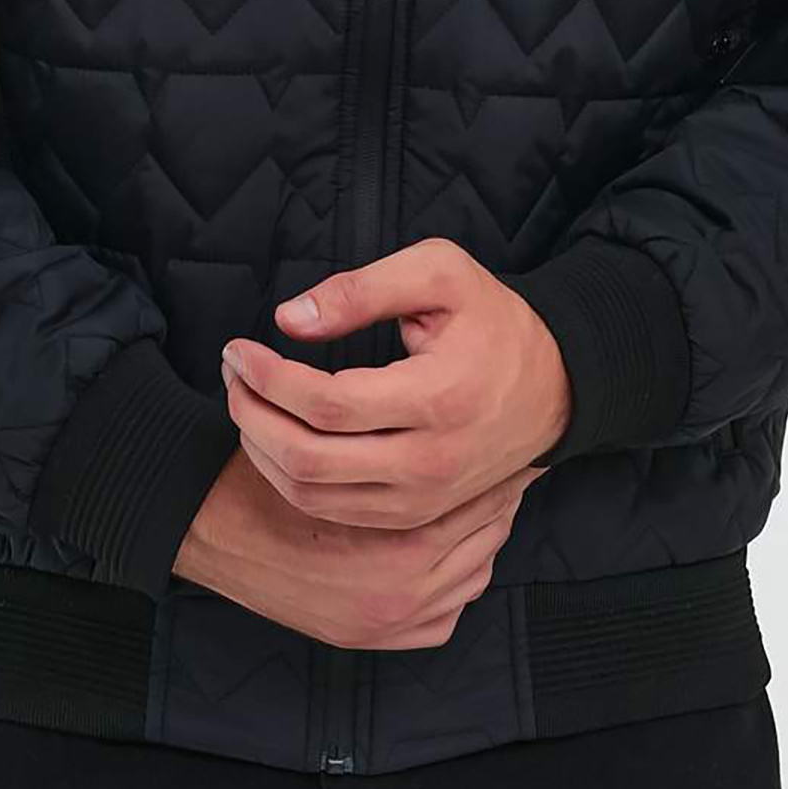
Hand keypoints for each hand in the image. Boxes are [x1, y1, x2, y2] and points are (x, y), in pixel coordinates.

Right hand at [173, 444, 547, 649]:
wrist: (215, 529)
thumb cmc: (275, 479)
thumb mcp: (336, 448)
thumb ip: (392, 442)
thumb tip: (458, 419)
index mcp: (401, 545)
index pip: (480, 501)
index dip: (496, 466)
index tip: (512, 445)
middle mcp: (404, 593)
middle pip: (485, 540)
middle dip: (496, 499)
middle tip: (510, 469)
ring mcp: (390, 621)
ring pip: (473, 576)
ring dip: (480, 539)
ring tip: (484, 502)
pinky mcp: (372, 638)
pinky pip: (443, 620)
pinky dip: (454, 587)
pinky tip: (452, 554)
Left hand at [217, 238, 572, 528]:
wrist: (556, 386)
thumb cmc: (492, 319)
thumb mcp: (438, 273)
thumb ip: (361, 289)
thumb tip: (288, 319)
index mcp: (437, 398)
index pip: (326, 405)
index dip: (267, 378)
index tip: (238, 349)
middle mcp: (429, 461)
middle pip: (309, 460)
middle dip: (251, 415)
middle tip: (232, 374)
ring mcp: (422, 498)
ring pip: (314, 496)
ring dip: (263, 450)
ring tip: (245, 400)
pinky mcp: (416, 514)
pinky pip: (335, 512)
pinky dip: (292, 479)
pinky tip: (278, 437)